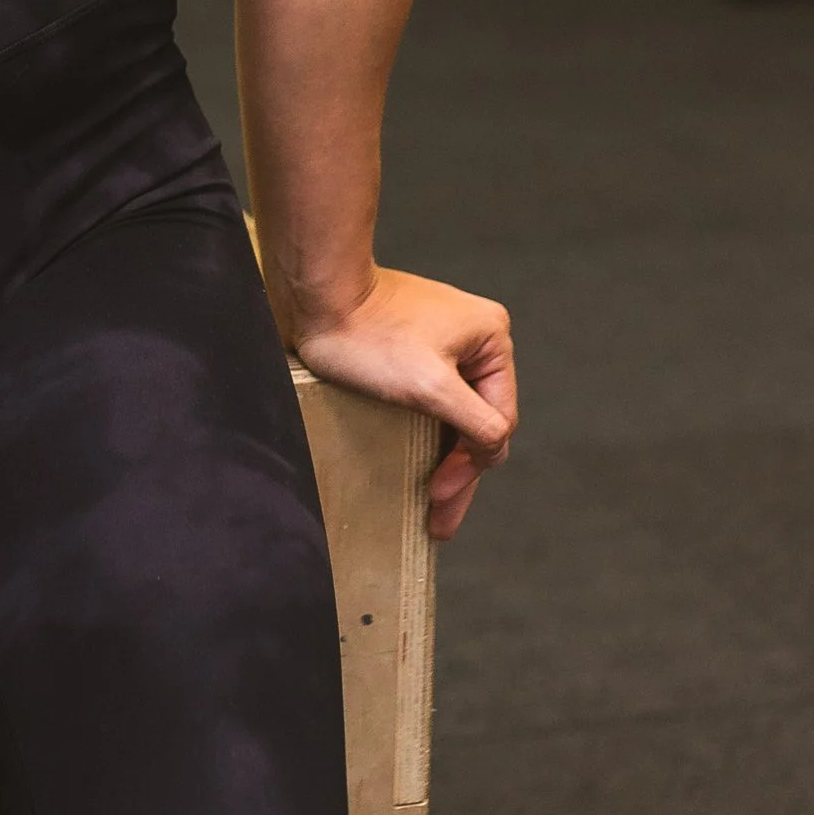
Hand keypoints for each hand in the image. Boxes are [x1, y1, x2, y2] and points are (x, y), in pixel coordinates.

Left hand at [285, 266, 516, 540]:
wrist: (315, 293)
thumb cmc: (368, 334)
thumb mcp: (431, 386)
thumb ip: (476, 422)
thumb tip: (495, 448)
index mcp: (492, 338)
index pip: (497, 419)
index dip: (471, 465)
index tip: (439, 498)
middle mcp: (476, 337)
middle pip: (477, 420)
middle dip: (459, 472)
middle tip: (439, 521)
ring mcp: (445, 341)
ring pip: (454, 413)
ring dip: (444, 458)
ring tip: (432, 508)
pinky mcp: (414, 347)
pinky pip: (432, 398)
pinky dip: (429, 433)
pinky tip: (422, 464)